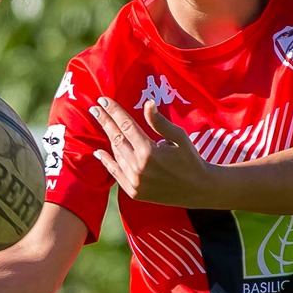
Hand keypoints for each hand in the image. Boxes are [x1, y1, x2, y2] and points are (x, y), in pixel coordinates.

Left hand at [90, 97, 213, 206]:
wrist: (198, 189)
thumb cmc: (191, 160)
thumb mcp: (179, 137)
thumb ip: (160, 122)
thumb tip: (147, 104)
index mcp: (149, 151)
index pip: (125, 125)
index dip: (113, 111)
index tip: (102, 100)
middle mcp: (138, 167)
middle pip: (116, 138)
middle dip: (105, 121)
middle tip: (94, 109)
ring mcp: (135, 181)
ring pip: (116, 154)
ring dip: (109, 138)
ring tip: (104, 124)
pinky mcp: (135, 192)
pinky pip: (116, 174)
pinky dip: (107, 162)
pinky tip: (98, 152)